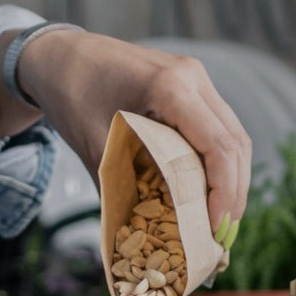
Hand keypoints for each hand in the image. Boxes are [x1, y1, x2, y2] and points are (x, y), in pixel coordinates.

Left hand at [16, 30, 251, 232]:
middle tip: (220, 235)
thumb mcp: (92, 146)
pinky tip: (207, 191)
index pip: (219, 146)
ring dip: (231, 179)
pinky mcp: (192, 85)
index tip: (213, 229)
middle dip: (233, 193)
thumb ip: (117, 190)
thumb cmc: (71, 94)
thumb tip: (136, 240)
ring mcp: (196, 78)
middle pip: (236, 143)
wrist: (60, 55)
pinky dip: (218, 162)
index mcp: (171, 87)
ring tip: (217, 220)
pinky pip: (218, 127)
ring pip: (233, 135)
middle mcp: (193, 77)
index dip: (225, 192)